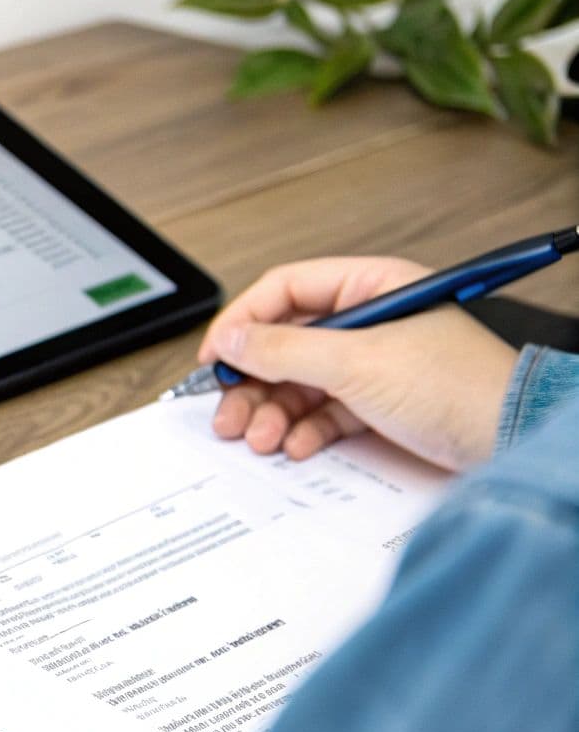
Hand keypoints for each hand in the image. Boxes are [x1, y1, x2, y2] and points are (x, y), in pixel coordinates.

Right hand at [197, 257, 517, 470]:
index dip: (244, 321)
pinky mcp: (383, 403)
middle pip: (288, 342)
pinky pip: (326, 411)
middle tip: (227, 409)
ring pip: (302, 381)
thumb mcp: (358, 363)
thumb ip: (285, 349)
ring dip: (273, 411)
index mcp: (371, 286)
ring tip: (257, 438)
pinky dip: (304, 430)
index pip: (287, 290)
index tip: (216, 355)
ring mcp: (376, 363)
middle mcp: (371, 320)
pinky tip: (294, 445)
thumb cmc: (460, 389)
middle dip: (254, 380)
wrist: (516, 443)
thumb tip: (233, 339)